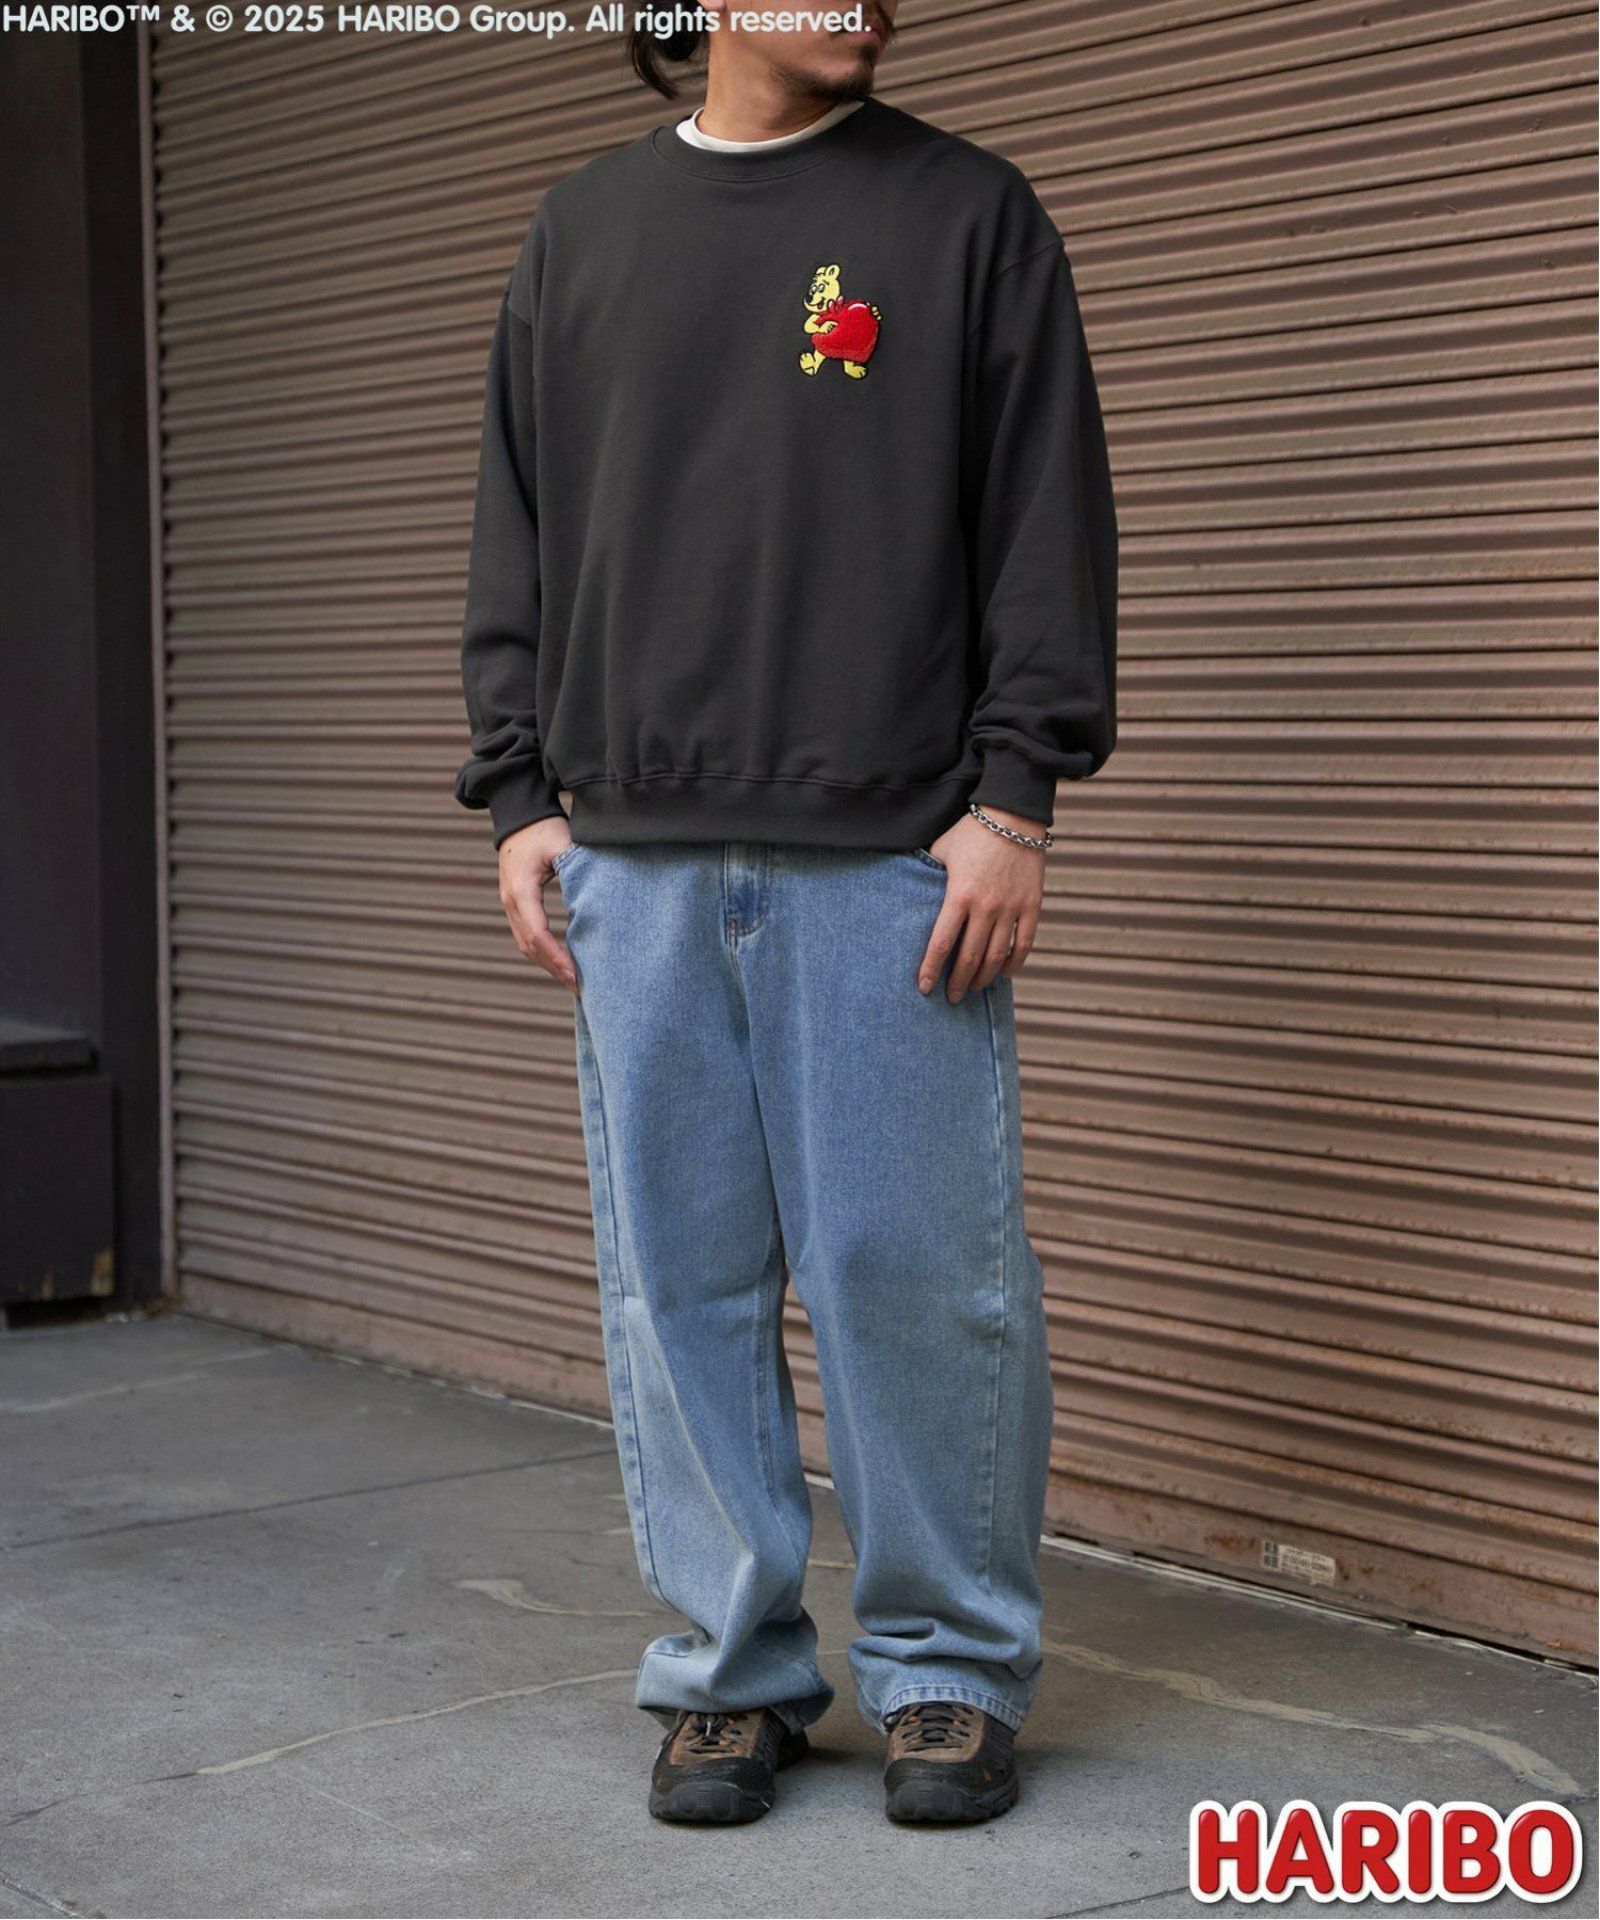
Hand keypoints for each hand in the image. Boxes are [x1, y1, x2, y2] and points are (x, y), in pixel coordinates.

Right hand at [497, 816, 578, 992]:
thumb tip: (599, 897)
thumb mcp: (563, 844)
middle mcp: (511, 902)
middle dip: (554, 969)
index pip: (538, 935)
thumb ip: (578, 868)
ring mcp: (510, 904)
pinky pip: (527, 935)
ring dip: (548, 964)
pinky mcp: (516, 904)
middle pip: (530, 947)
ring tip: (573, 981)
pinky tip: (561, 962)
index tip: (577, 975)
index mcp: (522, 890)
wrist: (520, 816)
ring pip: (526, 944)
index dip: (557, 959)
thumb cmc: (543, 827)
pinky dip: (543, 952)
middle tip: (581, 988)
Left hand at [917, 809, 1046, 1001]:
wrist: (1012, 815)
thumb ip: (927, 878)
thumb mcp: (940, 851)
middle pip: (970, 957)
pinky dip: (1014, 962)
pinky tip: (1004, 973)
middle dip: (958, 982)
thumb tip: (907, 897)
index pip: (942, 943)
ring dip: (984, 977)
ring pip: (997, 955)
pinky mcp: (1032, 905)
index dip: (931, 970)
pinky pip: (1023, 943)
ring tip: (974, 987)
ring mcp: (1012, 907)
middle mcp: (986, 906)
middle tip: (951, 997)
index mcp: (959, 895)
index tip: (924, 988)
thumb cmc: (970, 832)